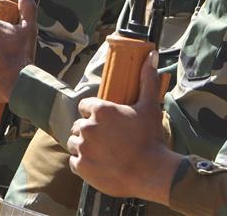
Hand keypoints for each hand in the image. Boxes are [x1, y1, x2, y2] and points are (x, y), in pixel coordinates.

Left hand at [68, 50, 180, 205]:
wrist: (150, 172)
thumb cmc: (150, 138)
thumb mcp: (150, 106)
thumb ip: (147, 79)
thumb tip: (152, 54)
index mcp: (101, 110)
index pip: (85, 105)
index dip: (94, 112)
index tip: (106, 120)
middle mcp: (88, 127)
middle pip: (79, 124)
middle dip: (90, 129)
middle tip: (107, 138)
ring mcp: (83, 148)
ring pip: (74, 142)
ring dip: (84, 145)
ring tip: (101, 151)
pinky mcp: (81, 167)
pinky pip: (74, 161)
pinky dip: (83, 163)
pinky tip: (98, 164)